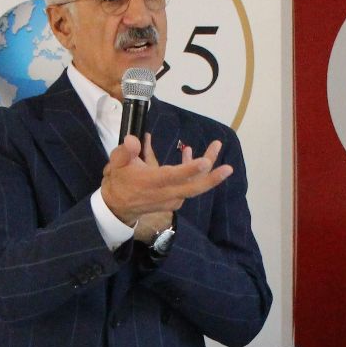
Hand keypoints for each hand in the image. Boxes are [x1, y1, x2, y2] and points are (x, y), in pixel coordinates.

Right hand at [102, 134, 231, 226]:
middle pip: (194, 187)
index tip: (205, 161)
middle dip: (213, 177)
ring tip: (214, 147)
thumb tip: (134, 139)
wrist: (118, 207)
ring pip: (194, 185)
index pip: (174, 176)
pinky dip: (193, 172)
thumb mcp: (116, 164)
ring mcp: (172, 199)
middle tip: (229, 168)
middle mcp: (166, 193)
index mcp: (152, 183)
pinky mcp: (175, 200)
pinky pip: (189, 186)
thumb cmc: (119, 181)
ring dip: (205, 168)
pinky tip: (188, 153)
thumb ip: (125, 151)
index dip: (190, 169)